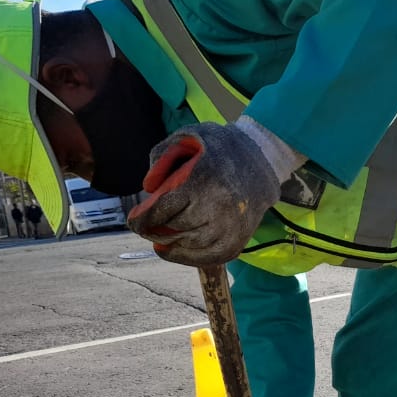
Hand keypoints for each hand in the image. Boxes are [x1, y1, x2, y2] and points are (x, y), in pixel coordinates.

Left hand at [127, 122, 280, 265]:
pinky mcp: (238, 241)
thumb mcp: (188, 137)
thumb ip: (162, 157)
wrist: (262, 160)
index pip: (163, 208)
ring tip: (161, 235)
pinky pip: (206, 258)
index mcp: (203, 179)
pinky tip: (174, 249)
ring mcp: (230, 226)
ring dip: (170, 242)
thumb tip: (149, 188)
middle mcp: (218, 205)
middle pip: (173, 228)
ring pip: (188, 244)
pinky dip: (186, 256)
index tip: (134, 222)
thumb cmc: (219, 148)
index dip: (142, 219)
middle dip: (155, 229)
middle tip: (147, 227)